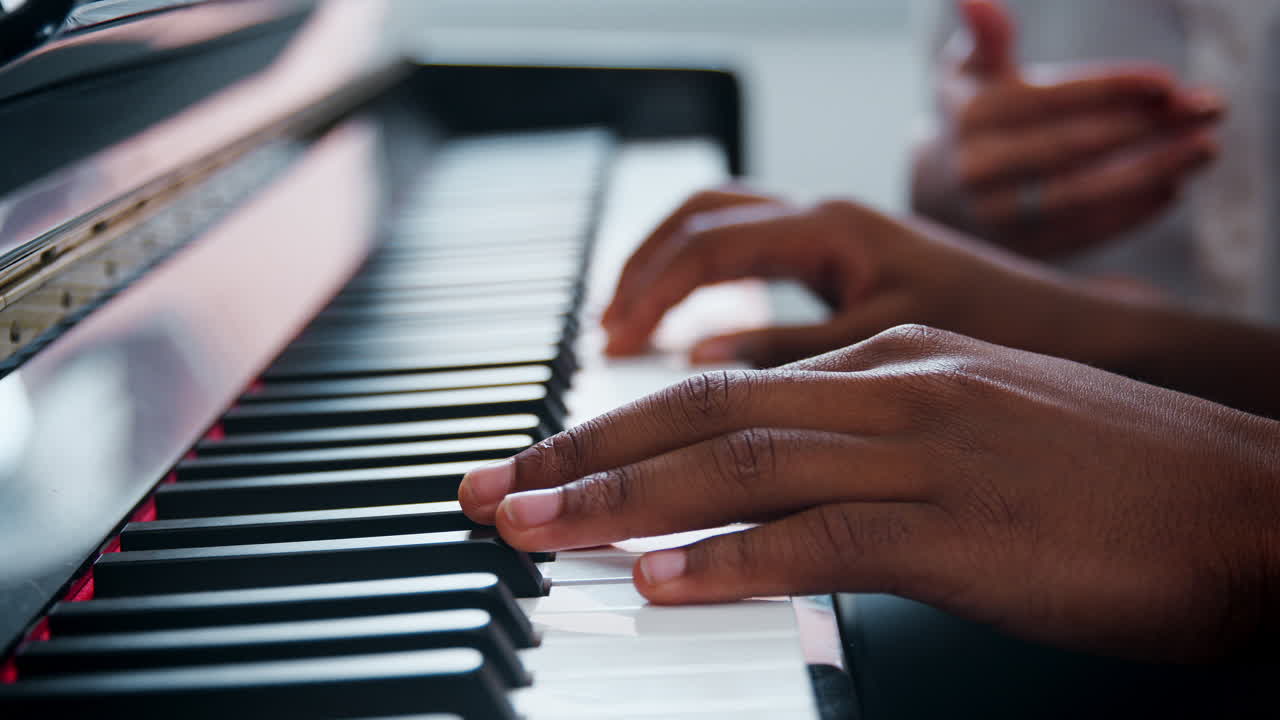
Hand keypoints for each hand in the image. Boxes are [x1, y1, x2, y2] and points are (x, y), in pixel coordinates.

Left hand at [459, 325, 1279, 660]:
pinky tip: (664, 583)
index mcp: (895, 363)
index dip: (615, 426)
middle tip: (492, 489)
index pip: (721, 387)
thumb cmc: (1115, 482)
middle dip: (583, 452)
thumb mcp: (973, 432)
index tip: (540, 461)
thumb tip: (769, 486)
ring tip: (534, 529)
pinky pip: (825, 538)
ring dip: (624, 501)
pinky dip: (734, 560)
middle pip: (703, 413)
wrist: (1255, 501)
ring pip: (740, 464)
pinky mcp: (964, 526)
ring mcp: (929, 449)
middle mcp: (897, 388)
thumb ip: (869, 447)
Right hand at [602, 191, 1120, 366]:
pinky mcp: (847, 265)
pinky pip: (753, 257)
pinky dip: (708, 287)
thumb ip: (794, 355)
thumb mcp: (891, 351)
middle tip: (604, 330)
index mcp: (837, 229)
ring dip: (668, 270)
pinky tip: (695, 333)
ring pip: (724, 228)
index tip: (612, 345)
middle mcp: (830, 219)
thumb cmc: (1004, 334)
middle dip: (640, 270)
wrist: (1085, 332)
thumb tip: (704, 362)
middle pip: (700, 217)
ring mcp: (838, 237)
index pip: (708, 244)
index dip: (649, 293)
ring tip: (628, 326)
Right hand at [912, 0, 1222, 256]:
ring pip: (1083, 194)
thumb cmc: (974, 119)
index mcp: (972, 118)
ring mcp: (997, 216)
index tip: (1167, 82)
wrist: (938, 194)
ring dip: (1153, 171)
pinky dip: (1132, 213)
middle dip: (1148, 127)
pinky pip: (1084, 233)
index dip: (1111, 90)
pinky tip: (1172, 189)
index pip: (1051, 101)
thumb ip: (986, 38)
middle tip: (1209, 109)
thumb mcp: (969, 74)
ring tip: (1204, 149)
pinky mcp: (1019, 252)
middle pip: (1073, 148)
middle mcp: (979, 170)